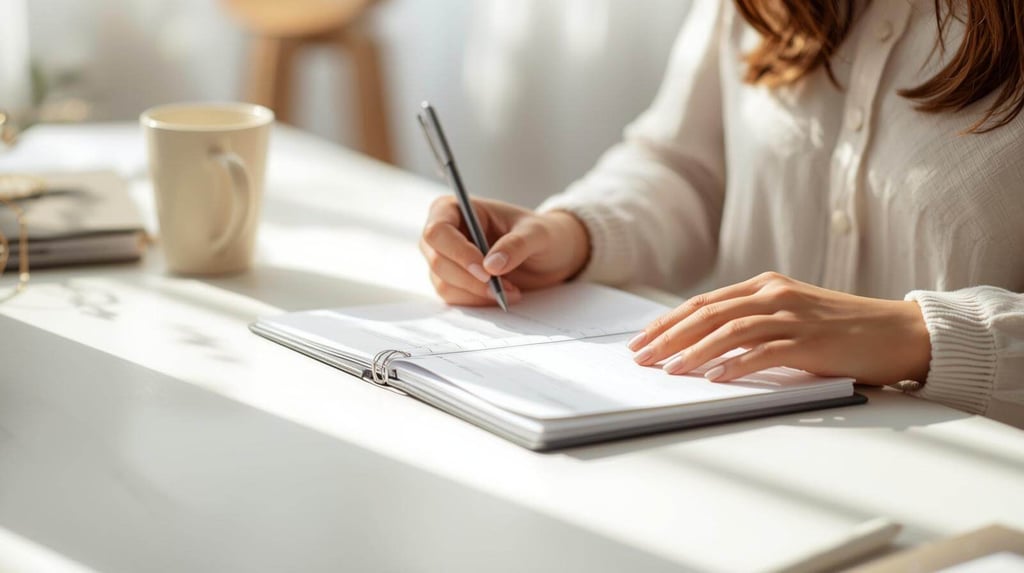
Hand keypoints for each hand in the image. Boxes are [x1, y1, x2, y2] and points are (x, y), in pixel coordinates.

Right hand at [420, 196, 589, 305]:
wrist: (550, 255)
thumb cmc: (541, 234)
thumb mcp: (537, 233)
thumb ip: (516, 244)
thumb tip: (491, 265)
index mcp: (457, 208)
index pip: (438, 230)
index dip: (457, 251)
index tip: (485, 270)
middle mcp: (445, 233)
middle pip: (437, 260)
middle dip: (469, 278)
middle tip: (500, 286)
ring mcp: (446, 259)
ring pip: (443, 282)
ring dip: (476, 292)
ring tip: (509, 289)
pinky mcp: (453, 281)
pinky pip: (453, 297)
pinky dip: (477, 300)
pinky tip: (501, 294)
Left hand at [627, 272, 931, 384]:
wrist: (898, 332)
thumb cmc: (842, 331)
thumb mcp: (790, 317)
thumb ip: (753, 325)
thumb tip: (705, 350)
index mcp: (764, 286)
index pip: (703, 303)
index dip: (667, 322)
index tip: (641, 340)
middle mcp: (773, 294)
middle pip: (707, 313)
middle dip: (667, 336)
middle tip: (640, 357)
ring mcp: (791, 315)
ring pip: (729, 329)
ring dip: (693, 351)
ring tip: (668, 370)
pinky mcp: (810, 340)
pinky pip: (763, 352)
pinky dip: (734, 364)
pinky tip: (713, 378)